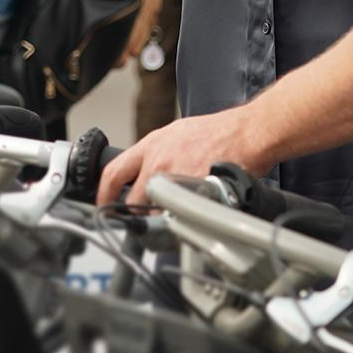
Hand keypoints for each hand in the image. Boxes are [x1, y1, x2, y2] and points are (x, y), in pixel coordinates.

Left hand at [95, 105, 270, 206]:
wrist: (248, 133)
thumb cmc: (221, 132)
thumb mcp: (178, 133)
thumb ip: (158, 153)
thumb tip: (148, 172)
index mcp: (152, 145)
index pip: (113, 172)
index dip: (103, 194)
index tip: (103, 205)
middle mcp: (158, 161)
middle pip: (133, 202)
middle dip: (138, 214)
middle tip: (145, 220)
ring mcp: (176, 179)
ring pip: (157, 212)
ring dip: (164, 217)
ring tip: (178, 213)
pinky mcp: (194, 193)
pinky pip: (180, 217)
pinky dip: (184, 220)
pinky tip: (194, 214)